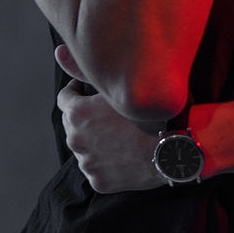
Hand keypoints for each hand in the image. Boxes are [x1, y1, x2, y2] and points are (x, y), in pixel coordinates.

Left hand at [55, 44, 164, 192]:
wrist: (175, 150)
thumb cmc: (153, 111)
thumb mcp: (120, 83)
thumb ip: (84, 68)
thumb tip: (58, 52)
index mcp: (77, 113)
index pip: (65, 97)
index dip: (78, 90)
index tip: (90, 90)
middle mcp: (75, 139)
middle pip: (73, 122)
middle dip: (86, 116)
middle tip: (109, 113)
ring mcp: (87, 162)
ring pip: (85, 145)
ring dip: (95, 139)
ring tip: (120, 134)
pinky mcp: (98, 181)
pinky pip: (97, 167)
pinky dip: (106, 161)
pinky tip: (124, 153)